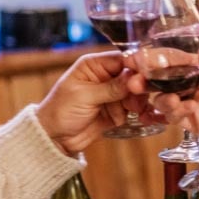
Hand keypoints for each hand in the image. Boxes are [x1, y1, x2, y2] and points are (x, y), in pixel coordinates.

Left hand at [36, 51, 153, 154]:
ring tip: (130, 110)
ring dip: (136, 102)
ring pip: (135, 93)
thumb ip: (111, 88)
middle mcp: (105, 76)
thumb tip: (134, 78)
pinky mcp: (116, 110)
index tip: (144, 78)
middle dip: (137, 88)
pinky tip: (137, 117)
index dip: (135, 67)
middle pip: (132, 76)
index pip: (121, 59)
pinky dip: (137, 113)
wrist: (55, 139)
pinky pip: (133, 108)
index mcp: (93, 65)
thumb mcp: (84, 97)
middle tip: (135, 99)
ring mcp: (111, 94)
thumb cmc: (60, 111)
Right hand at [128, 48, 198, 166]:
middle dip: (147, 79)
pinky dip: (174, 113)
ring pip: (165, 99)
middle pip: (163, 80)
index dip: (157, 59)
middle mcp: (196, 86)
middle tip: (136, 81)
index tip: (139, 57)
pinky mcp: (196, 125)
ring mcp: (195, 105)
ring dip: (160, 97)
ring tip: (170, 99)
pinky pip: (175, 118)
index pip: (176, 61)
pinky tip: (186, 109)